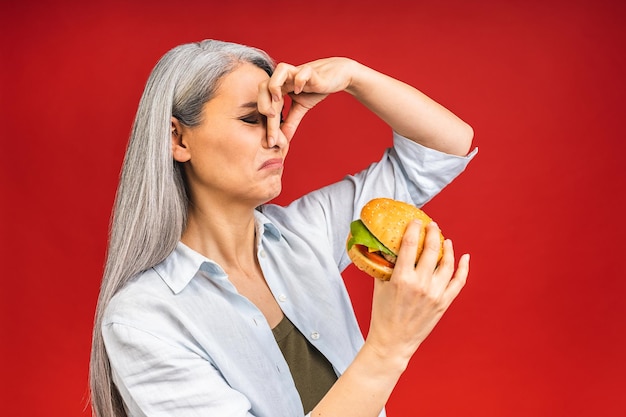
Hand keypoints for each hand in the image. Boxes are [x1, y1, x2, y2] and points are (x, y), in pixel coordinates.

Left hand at [257, 58, 358, 144]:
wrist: (336, 75)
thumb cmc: (315, 88)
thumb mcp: (301, 108)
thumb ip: (290, 122)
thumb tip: (283, 140)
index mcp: (280, 86)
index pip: (267, 103)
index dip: (268, 124)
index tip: (271, 142)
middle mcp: (285, 78)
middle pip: (264, 85)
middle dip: (263, 105)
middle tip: (271, 119)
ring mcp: (297, 72)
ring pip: (279, 71)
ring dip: (274, 86)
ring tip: (278, 100)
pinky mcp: (311, 71)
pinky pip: (302, 72)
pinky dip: (298, 81)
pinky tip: (299, 91)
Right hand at [365, 220, 469, 366]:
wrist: (393, 341)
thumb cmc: (382, 313)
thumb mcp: (379, 285)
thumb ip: (384, 266)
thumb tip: (386, 248)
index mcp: (401, 278)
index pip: (410, 244)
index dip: (414, 228)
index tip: (416, 220)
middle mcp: (420, 284)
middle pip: (431, 249)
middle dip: (433, 233)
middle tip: (432, 225)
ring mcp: (435, 294)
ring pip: (447, 263)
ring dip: (448, 248)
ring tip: (445, 240)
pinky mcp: (444, 303)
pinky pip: (458, 281)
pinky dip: (464, 268)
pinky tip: (465, 257)